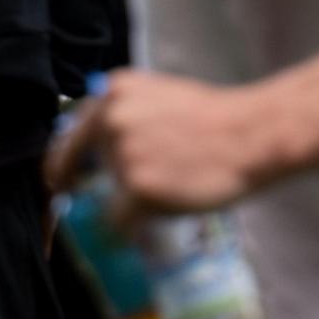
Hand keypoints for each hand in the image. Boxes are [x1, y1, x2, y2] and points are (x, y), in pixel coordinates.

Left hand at [43, 69, 288, 220]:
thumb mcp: (163, 99)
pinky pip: (118, 221)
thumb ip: (126, 118)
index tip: (63, 184)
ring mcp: (122, 155)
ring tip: (175, 186)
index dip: (64, 164)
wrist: (256, 135)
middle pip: (81, 168)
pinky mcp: (137, 188)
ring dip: (130, 201)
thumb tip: (95, 156)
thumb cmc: (218, 120)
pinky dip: (132, 226)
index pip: (69, 135)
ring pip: (105, 197)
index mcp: (114, 92)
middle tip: (127, 194)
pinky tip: (162, 213)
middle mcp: (110, 120)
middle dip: (96, 185)